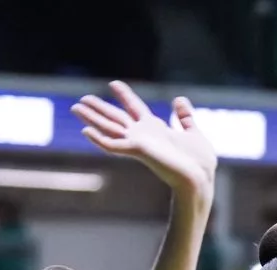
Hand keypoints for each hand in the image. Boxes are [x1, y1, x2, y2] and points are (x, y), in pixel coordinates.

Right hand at [72, 82, 216, 196]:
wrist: (200, 179)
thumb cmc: (199, 162)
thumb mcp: (193, 132)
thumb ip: (184, 117)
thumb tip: (179, 99)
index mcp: (156, 129)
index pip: (135, 108)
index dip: (125, 96)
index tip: (114, 84)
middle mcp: (144, 135)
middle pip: (116, 117)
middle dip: (100, 108)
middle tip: (82, 98)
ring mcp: (139, 143)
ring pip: (109, 128)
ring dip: (92, 118)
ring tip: (76, 108)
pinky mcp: (137, 151)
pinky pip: (113, 145)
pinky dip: (99, 139)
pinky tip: (85, 130)